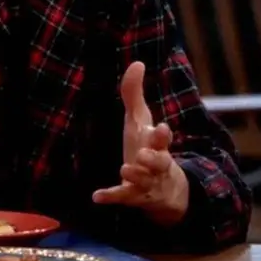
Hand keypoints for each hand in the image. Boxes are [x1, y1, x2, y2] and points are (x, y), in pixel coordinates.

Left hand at [92, 61, 189, 224]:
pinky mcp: (133, 197)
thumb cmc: (148, 148)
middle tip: (144, 153)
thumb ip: (134, 94)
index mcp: (158, 145)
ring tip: (125, 168)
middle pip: (159, 161)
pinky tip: (96, 196)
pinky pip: (122, 197)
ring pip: (143, 181)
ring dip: (135, 175)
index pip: (163, 139)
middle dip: (154, 158)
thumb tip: (137, 62)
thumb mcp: (140, 122)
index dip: (162, 135)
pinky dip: (111, 197)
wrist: (164, 191)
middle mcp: (155, 164)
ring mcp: (146, 183)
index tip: (160, 128)